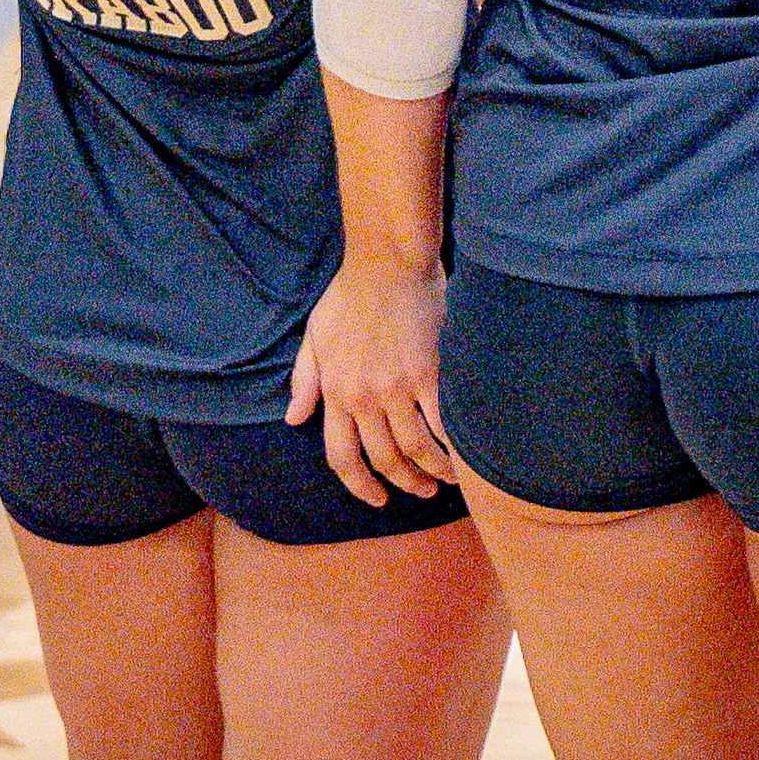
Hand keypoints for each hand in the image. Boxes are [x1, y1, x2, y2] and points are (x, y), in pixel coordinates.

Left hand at [285, 258, 459, 508]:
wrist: (387, 261)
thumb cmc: (351, 293)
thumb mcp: (316, 335)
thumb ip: (305, 379)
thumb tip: (293, 419)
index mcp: (336, 390)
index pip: (341, 457)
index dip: (360, 485)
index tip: (378, 498)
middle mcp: (363, 397)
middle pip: (385, 459)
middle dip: (405, 484)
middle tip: (423, 491)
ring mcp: (397, 387)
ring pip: (416, 449)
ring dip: (434, 472)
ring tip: (448, 479)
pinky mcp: (429, 374)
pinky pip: (442, 425)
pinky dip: (453, 447)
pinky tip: (465, 456)